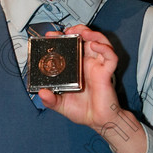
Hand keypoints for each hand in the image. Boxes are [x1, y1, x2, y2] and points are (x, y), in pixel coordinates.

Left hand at [37, 25, 146, 152]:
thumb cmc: (82, 111)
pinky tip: (95, 45)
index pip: (71, 47)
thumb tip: (41, 93)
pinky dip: (105, 48)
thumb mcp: (60, 105)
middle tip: (69, 30)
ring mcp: (98, 66)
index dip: (63, 38)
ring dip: (93, 34)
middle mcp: (88, 64)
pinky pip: (111, 57)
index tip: (52, 35)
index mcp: (76, 67)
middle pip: (86, 39)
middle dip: (79, 30)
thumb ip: (50, 100)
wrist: (98, 121)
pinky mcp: (107, 72)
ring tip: (83, 33)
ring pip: (100, 42)